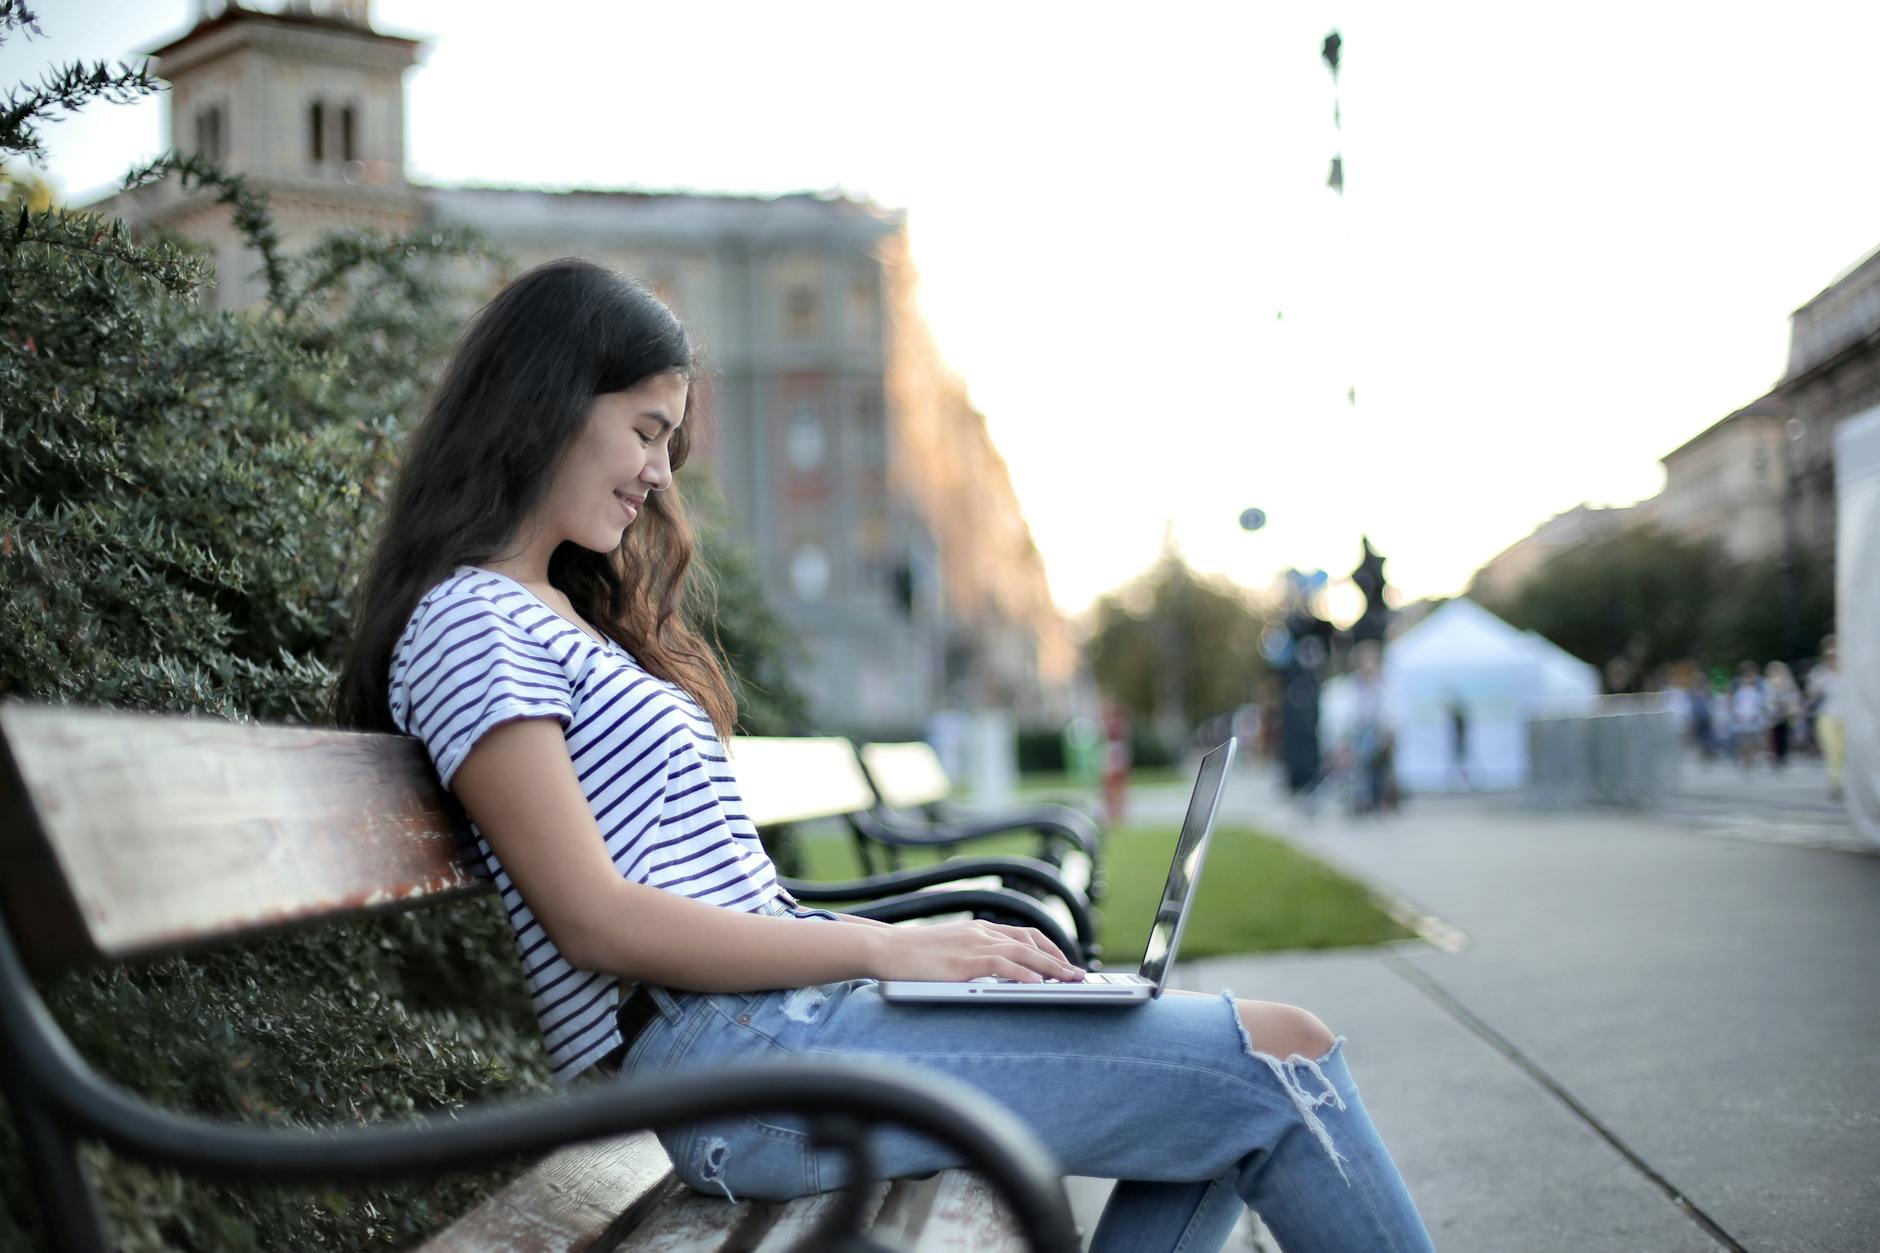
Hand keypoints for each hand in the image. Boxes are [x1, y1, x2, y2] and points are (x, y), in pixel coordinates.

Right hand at [872, 919, 1084, 983]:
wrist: (886, 949)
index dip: (1050, 948)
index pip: (1025, 934)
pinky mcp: (965, 961)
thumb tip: (996, 974)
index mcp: (980, 929)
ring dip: (1051, 967)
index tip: (1066, 963)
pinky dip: (1024, 974)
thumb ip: (973, 957)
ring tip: (1069, 981)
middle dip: (1059, 959)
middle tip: (1079, 975)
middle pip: (1031, 942)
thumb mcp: (950, 951)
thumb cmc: (913, 956)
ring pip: (1023, 952)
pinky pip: (1003, 966)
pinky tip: (1039, 985)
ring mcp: (974, 945)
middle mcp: (982, 932)